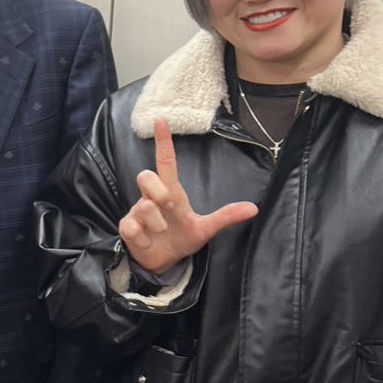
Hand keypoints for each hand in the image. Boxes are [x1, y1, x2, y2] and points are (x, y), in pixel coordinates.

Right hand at [119, 118, 258, 274]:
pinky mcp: (128, 227)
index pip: (166, 162)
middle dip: (157, 190)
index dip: (164, 141)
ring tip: (162, 232)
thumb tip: (254, 208)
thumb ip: (226, 216)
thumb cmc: (183, 238)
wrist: (164, 261)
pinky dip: (144, 238)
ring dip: (157, 223)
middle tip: (169, 206)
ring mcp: (137, 212)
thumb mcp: (205, 229)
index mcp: (171, 193)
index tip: (161, 120)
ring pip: (142, 206)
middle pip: (145, 176)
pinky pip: (131, 227)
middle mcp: (152, 197)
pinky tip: (148, 242)